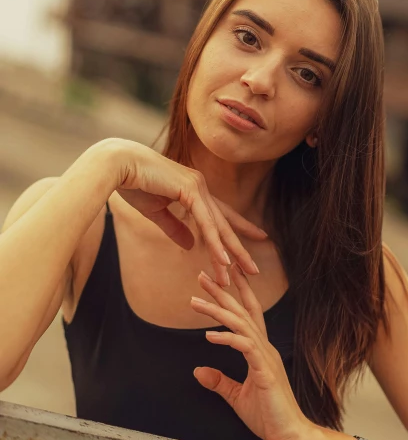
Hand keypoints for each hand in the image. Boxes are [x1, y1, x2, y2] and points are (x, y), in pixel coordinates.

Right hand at [94, 138, 265, 286]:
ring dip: (229, 252)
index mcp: (194, 190)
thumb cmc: (134, 184)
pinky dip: (215, 242)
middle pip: (225, 223)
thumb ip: (174, 228)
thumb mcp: (156, 212)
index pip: (221, 214)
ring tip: (241, 273)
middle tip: (254, 269)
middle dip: (240, 248)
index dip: (239, 227)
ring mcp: (198, 187)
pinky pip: (206, 222)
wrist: (118, 165)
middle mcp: (200, 187)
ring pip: (217, 226)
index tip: (258, 237)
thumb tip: (190, 246)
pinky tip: (223, 260)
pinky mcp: (190, 190)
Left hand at [191, 264, 311, 439]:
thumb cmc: (269, 416)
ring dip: (218, 310)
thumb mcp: (237, 397)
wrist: (290, 435)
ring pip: (241, 325)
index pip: (248, 315)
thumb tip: (198, 371)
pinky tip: (209, 336)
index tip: (222, 276)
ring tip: (196, 301)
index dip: (236, 294)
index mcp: (260, 351)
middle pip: (242, 312)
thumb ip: (220, 382)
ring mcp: (266, 358)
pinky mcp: (264, 372)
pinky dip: (227, 338)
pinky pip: (245, 348)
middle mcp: (264, 348)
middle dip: (222, 292)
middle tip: (202, 275)